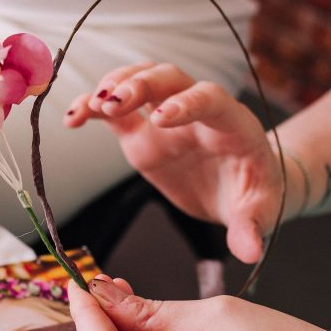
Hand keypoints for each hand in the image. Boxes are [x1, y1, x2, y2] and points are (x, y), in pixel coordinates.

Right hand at [64, 63, 281, 262]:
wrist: (240, 190)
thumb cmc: (254, 195)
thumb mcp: (258, 213)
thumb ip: (250, 229)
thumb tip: (249, 251)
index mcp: (231, 125)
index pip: (210, 99)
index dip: (186, 102)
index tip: (161, 118)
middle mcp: (197, 111)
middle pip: (169, 78)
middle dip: (140, 84)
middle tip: (113, 103)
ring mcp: (166, 118)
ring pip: (140, 80)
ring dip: (114, 85)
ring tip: (91, 107)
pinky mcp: (143, 134)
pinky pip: (116, 111)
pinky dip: (93, 108)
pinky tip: (73, 118)